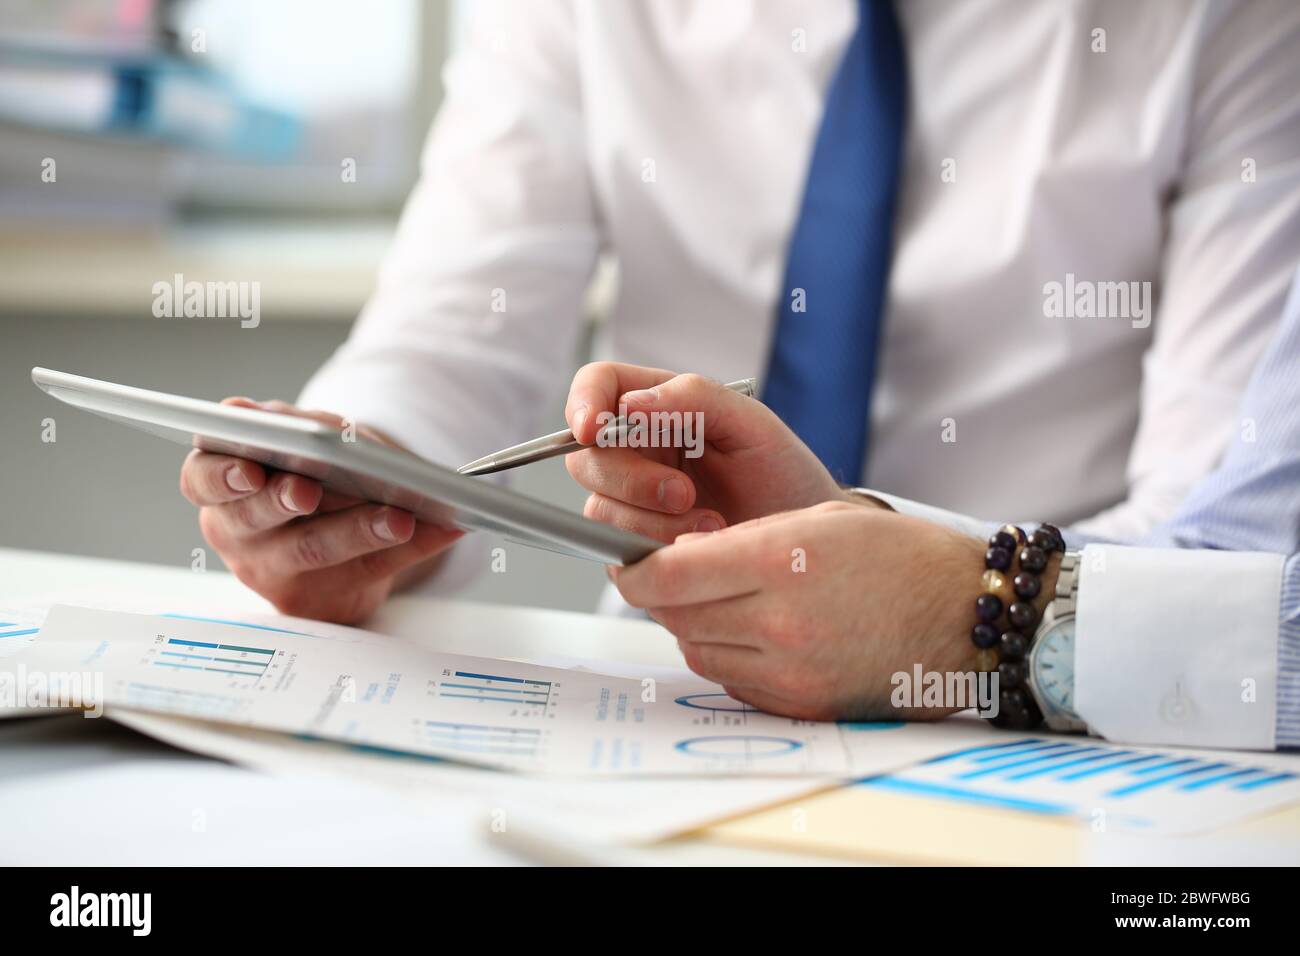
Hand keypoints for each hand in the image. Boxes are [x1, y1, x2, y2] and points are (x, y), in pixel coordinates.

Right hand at [180, 399, 461, 623]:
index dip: (221, 475)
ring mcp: (274, 570)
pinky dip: (413, 546)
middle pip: (254, 517)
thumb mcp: (303, 438)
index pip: (201, 478)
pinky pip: (370, 569)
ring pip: (316, 548)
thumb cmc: (311, 467)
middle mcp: (236, 531)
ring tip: (400, 517)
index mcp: (218, 484)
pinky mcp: (319, 598)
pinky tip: (443, 528)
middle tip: (308, 491)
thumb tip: (332, 435)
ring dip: (361, 529)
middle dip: (282, 499)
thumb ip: (303, 429)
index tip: (247, 468)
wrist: (339, 524)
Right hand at [564, 363, 850, 541]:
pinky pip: (615, 548)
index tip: (593, 427)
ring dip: (649, 521)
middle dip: (631, 479)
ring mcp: (633, 502)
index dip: (584, 402)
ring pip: (599, 507)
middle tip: (684, 493)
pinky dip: (652, 549)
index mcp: (660, 407)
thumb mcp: (753, 425)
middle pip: (587, 456)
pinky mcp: (636, 546)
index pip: (598, 387)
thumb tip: (630, 402)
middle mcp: (639, 452)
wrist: (805, 547)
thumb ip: (694, 399)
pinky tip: (696, 546)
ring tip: (710, 525)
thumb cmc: (785, 479)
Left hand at [609, 501, 984, 720]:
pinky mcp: (800, 703)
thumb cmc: (901, 558)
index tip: (628, 559)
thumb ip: (741, 541)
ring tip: (719, 600)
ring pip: (696, 650)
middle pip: (674, 616)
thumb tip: (679, 557)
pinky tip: (751, 631)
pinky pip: (731, 680)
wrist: (967, 616)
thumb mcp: (817, 520)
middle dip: (662, 593)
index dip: (634, 567)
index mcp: (778, 563)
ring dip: (691, 626)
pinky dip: (725, 656)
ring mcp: (788, 670)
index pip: (666, 575)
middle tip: (671, 572)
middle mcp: (777, 622)